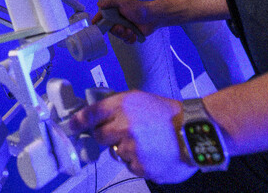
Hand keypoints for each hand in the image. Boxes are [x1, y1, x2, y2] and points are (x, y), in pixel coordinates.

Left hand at [72, 91, 195, 182]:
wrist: (195, 132)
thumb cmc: (169, 114)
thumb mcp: (140, 99)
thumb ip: (117, 107)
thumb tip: (96, 116)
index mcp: (123, 106)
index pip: (91, 113)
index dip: (78, 121)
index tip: (72, 126)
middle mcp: (123, 127)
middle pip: (99, 136)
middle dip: (108, 136)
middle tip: (124, 132)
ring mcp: (132, 150)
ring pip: (117, 153)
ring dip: (126, 150)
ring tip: (147, 142)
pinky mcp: (141, 168)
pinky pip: (131, 166)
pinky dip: (139, 162)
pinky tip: (153, 153)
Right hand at [92, 0, 156, 43]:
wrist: (152, 16)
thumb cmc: (138, 8)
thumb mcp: (122, 1)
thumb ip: (110, 1)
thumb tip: (98, 4)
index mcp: (115, 12)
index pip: (103, 17)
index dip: (98, 21)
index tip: (95, 25)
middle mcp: (118, 20)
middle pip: (110, 30)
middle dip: (116, 31)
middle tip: (121, 27)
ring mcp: (125, 28)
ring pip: (119, 36)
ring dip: (124, 35)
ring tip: (131, 30)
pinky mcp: (131, 34)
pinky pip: (126, 41)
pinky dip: (130, 39)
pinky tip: (134, 34)